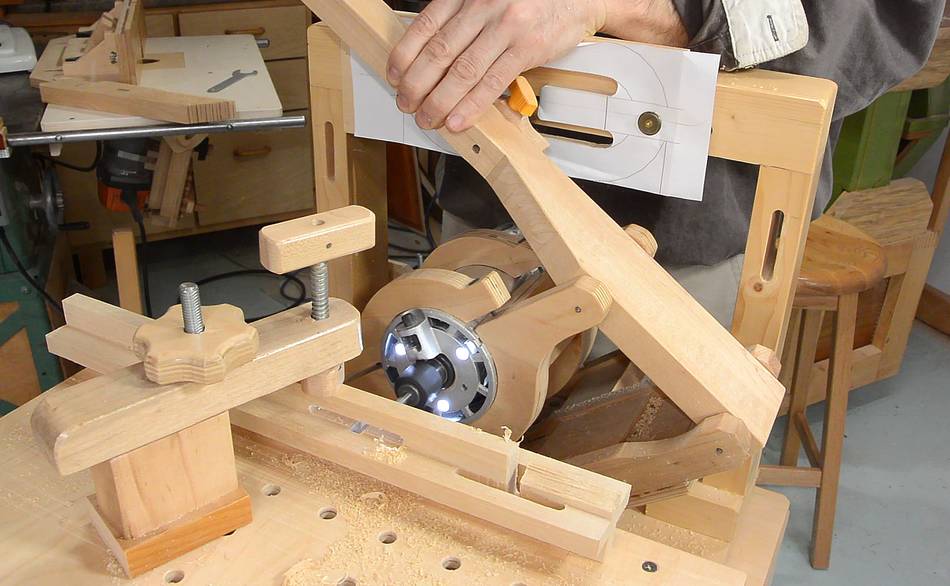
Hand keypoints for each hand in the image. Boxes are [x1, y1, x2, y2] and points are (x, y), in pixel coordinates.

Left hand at [387, 0, 607, 132]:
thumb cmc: (531, 0)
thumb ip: (461, 18)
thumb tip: (431, 56)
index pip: (425, 26)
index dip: (404, 55)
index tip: (394, 75)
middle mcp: (482, 5)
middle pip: (439, 52)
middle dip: (417, 84)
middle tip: (406, 103)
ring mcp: (505, 27)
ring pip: (462, 71)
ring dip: (440, 100)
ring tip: (428, 117)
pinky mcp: (527, 48)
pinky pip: (492, 82)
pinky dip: (471, 105)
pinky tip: (457, 120)